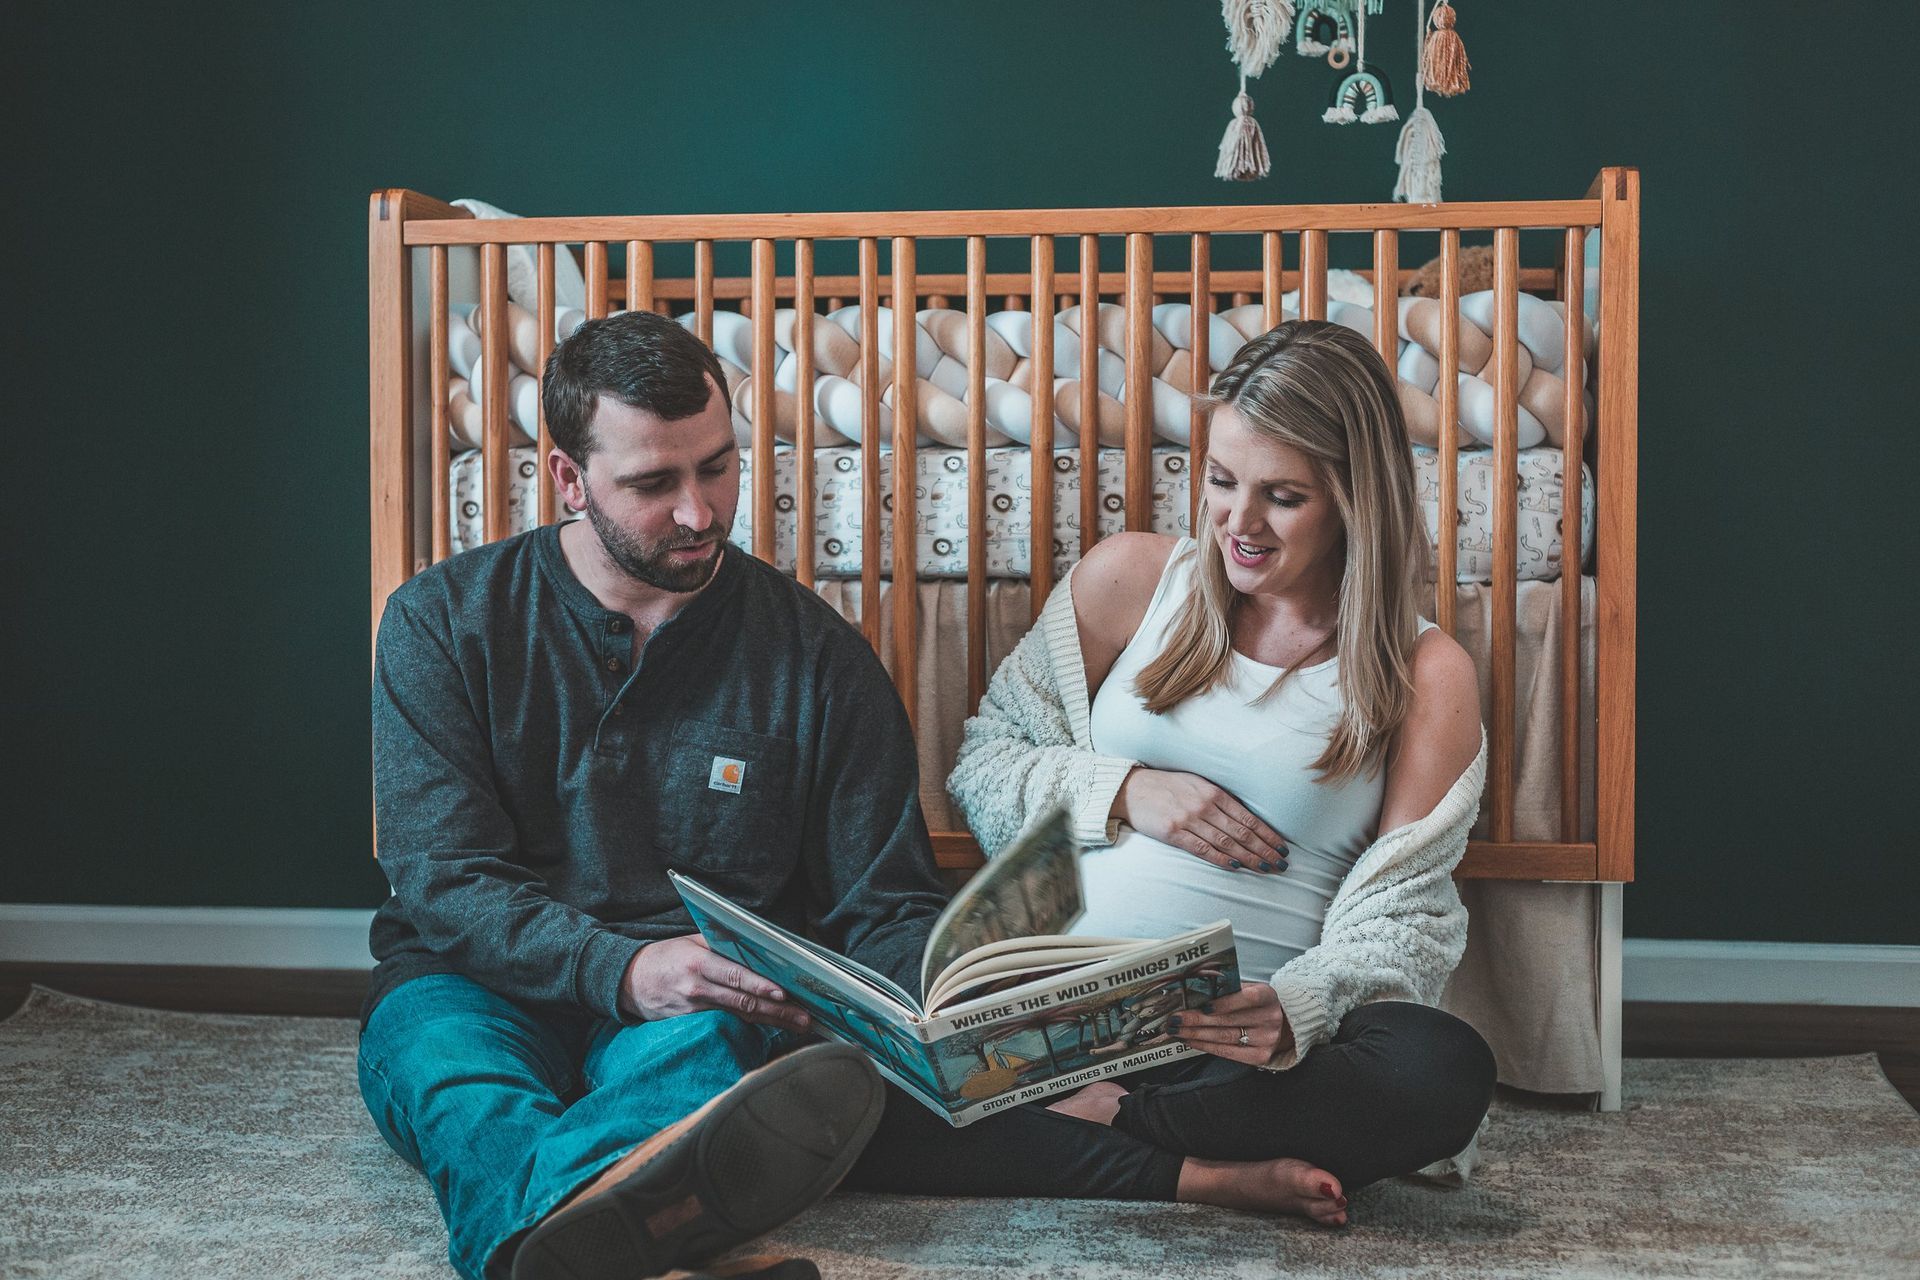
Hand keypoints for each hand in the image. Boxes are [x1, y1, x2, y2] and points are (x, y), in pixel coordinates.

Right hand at [617, 935, 811, 1032]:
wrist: (628, 982)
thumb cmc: (664, 957)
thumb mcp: (690, 942)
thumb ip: (722, 946)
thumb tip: (758, 947)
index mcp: (698, 964)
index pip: (735, 976)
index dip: (760, 986)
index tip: (784, 993)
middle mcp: (698, 989)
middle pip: (744, 1003)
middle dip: (778, 1012)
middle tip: (805, 1018)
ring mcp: (695, 1011)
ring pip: (740, 1017)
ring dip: (772, 1021)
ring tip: (797, 1025)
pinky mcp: (694, 1025)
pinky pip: (728, 1024)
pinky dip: (751, 1026)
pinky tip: (772, 1028)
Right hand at [1114, 767, 1289, 871]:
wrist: (1132, 789)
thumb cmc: (1167, 786)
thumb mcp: (1197, 783)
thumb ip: (1219, 799)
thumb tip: (1244, 818)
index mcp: (1214, 792)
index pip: (1248, 818)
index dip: (1268, 834)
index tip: (1282, 847)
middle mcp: (1204, 805)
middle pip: (1242, 832)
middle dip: (1264, 849)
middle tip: (1281, 864)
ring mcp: (1189, 820)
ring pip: (1226, 843)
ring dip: (1249, 858)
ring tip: (1266, 868)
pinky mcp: (1174, 833)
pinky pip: (1202, 849)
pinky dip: (1220, 858)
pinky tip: (1236, 866)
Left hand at [1167, 982, 1293, 1065]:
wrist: (1281, 1025)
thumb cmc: (1255, 1004)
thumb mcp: (1248, 989)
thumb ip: (1227, 989)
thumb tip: (1193, 991)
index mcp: (1268, 996)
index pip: (1248, 998)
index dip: (1225, 1003)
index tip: (1203, 1005)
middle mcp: (1271, 1018)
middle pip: (1229, 1021)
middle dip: (1197, 1020)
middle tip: (1174, 1019)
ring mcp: (1267, 1040)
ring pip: (1225, 1037)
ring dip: (1195, 1034)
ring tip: (1176, 1030)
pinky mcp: (1260, 1057)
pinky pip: (1227, 1052)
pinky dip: (1205, 1046)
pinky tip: (1190, 1041)